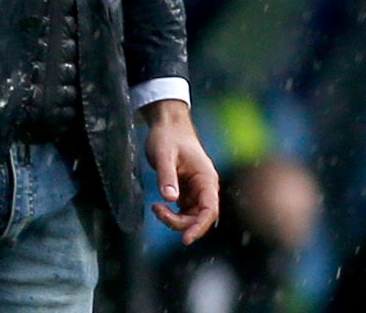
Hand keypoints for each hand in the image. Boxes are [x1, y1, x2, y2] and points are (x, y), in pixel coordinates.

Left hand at [142, 100, 218, 244]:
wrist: (167, 125)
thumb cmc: (168, 137)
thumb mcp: (164, 155)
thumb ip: (167, 176)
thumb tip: (170, 199)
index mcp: (206, 178)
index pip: (209, 210)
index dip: (199, 227)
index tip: (185, 239)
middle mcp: (205, 187)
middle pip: (199, 217)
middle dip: (179, 222)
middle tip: (157, 210)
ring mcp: (196, 190)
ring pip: (190, 217)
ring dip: (174, 219)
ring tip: (156, 207)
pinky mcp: (187, 192)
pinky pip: (183, 212)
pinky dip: (172, 214)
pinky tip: (159, 206)